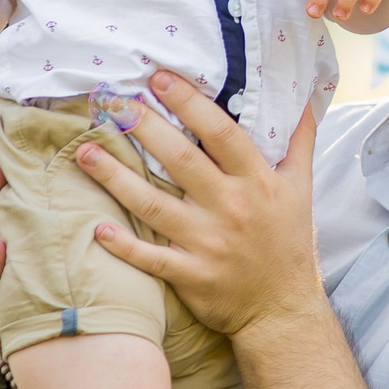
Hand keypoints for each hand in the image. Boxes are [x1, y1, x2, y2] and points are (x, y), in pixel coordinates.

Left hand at [73, 70, 324, 338]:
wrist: (283, 310)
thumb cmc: (288, 243)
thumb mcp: (302, 189)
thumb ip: (298, 142)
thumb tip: (304, 99)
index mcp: (257, 182)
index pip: (221, 133)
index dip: (190, 103)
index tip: (159, 78)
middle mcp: (231, 208)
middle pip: (180, 160)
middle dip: (143, 128)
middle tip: (111, 102)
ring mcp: (208, 244)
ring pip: (153, 204)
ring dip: (114, 177)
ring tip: (84, 151)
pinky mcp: (190, 275)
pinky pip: (150, 257)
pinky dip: (123, 245)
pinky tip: (96, 227)